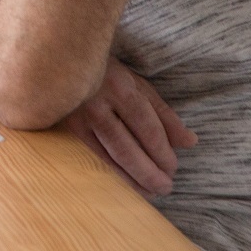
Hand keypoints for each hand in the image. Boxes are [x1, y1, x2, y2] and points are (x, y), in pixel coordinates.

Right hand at [62, 59, 197, 195]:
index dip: (162, 152)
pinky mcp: (66, 127)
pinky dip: (108, 172)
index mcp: (121, 89)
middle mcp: (97, 104)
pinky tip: (122, 183)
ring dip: (130, 178)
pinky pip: (91, 155)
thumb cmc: (107, 73)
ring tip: (148, 192)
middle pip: (126, 147)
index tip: (173, 169)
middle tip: (165, 188)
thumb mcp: (138, 85)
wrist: (61, 59)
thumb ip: (164, 114)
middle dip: (148, 172)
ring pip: (107, 155)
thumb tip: (189, 142)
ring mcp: (78, 117)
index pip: (148, 128)